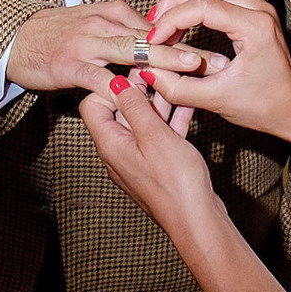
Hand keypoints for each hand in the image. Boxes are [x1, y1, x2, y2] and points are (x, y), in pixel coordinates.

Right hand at [5, 1, 202, 96]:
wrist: (15, 39)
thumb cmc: (58, 35)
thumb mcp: (95, 25)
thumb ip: (125, 33)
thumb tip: (157, 42)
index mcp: (114, 12)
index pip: (158, 26)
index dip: (187, 39)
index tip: (214, 50)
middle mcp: (105, 22)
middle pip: (154, 36)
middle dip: (185, 49)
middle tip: (215, 61)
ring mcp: (89, 43)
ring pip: (133, 52)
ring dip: (164, 62)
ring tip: (190, 71)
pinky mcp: (73, 64)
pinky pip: (103, 78)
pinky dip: (125, 88)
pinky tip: (144, 98)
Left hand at [78, 76, 225, 239]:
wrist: (197, 220)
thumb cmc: (176, 186)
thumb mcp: (154, 136)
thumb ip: (135, 106)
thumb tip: (118, 81)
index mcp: (111, 144)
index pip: (93, 105)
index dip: (108, 86)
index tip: (131, 74)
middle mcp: (120, 151)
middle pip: (119, 111)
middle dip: (137, 89)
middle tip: (155, 71)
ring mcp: (139, 158)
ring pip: (143, 121)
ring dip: (157, 101)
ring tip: (172, 81)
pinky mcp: (158, 164)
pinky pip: (160, 134)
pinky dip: (171, 118)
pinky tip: (185, 104)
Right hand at [141, 0, 290, 152]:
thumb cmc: (265, 107)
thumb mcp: (217, 100)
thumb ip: (179, 88)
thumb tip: (149, 71)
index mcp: (255, 27)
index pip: (203, 6)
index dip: (171, 21)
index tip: (153, 41)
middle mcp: (259, 10)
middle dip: (173, 1)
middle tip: (153, 25)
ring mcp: (258, 9)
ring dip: (183, 1)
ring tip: (162, 27)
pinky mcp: (253, 15)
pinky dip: (195, 7)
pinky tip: (180, 29)